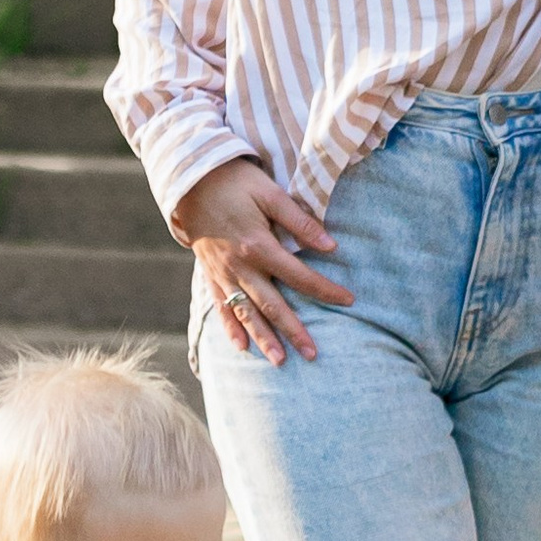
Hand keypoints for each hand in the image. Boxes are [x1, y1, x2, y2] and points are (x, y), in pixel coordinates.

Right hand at [173, 153, 350, 365]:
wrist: (190, 179)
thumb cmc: (236, 182)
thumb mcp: (271, 193)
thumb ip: (300, 221)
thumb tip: (331, 246)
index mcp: (259, 246)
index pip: (300, 276)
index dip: (326, 290)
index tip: (349, 301)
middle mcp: (240, 266)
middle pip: (272, 305)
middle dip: (294, 331)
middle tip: (312, 354)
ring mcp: (222, 273)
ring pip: (245, 312)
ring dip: (263, 338)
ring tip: (279, 361)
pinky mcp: (210, 273)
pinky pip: (220, 305)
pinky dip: (230, 327)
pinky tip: (240, 347)